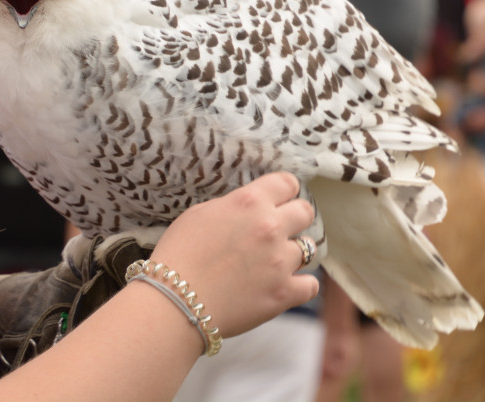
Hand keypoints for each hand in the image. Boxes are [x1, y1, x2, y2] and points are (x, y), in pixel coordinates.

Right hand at [148, 172, 318, 337]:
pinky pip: (310, 285)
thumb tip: (246, 211)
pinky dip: (299, 285)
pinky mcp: (284, 293)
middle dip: (293, 219)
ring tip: (273, 262)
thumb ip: (230, 207)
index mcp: (248, 202)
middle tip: (278, 230)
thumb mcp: (198, 215)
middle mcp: (269, 227)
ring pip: (307, 249)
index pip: (286, 183)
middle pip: (305, 212)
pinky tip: (283, 286)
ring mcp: (280, 261)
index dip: (284, 191)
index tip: (280, 199)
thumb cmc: (178, 256)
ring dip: (292, 253)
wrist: (174, 301)